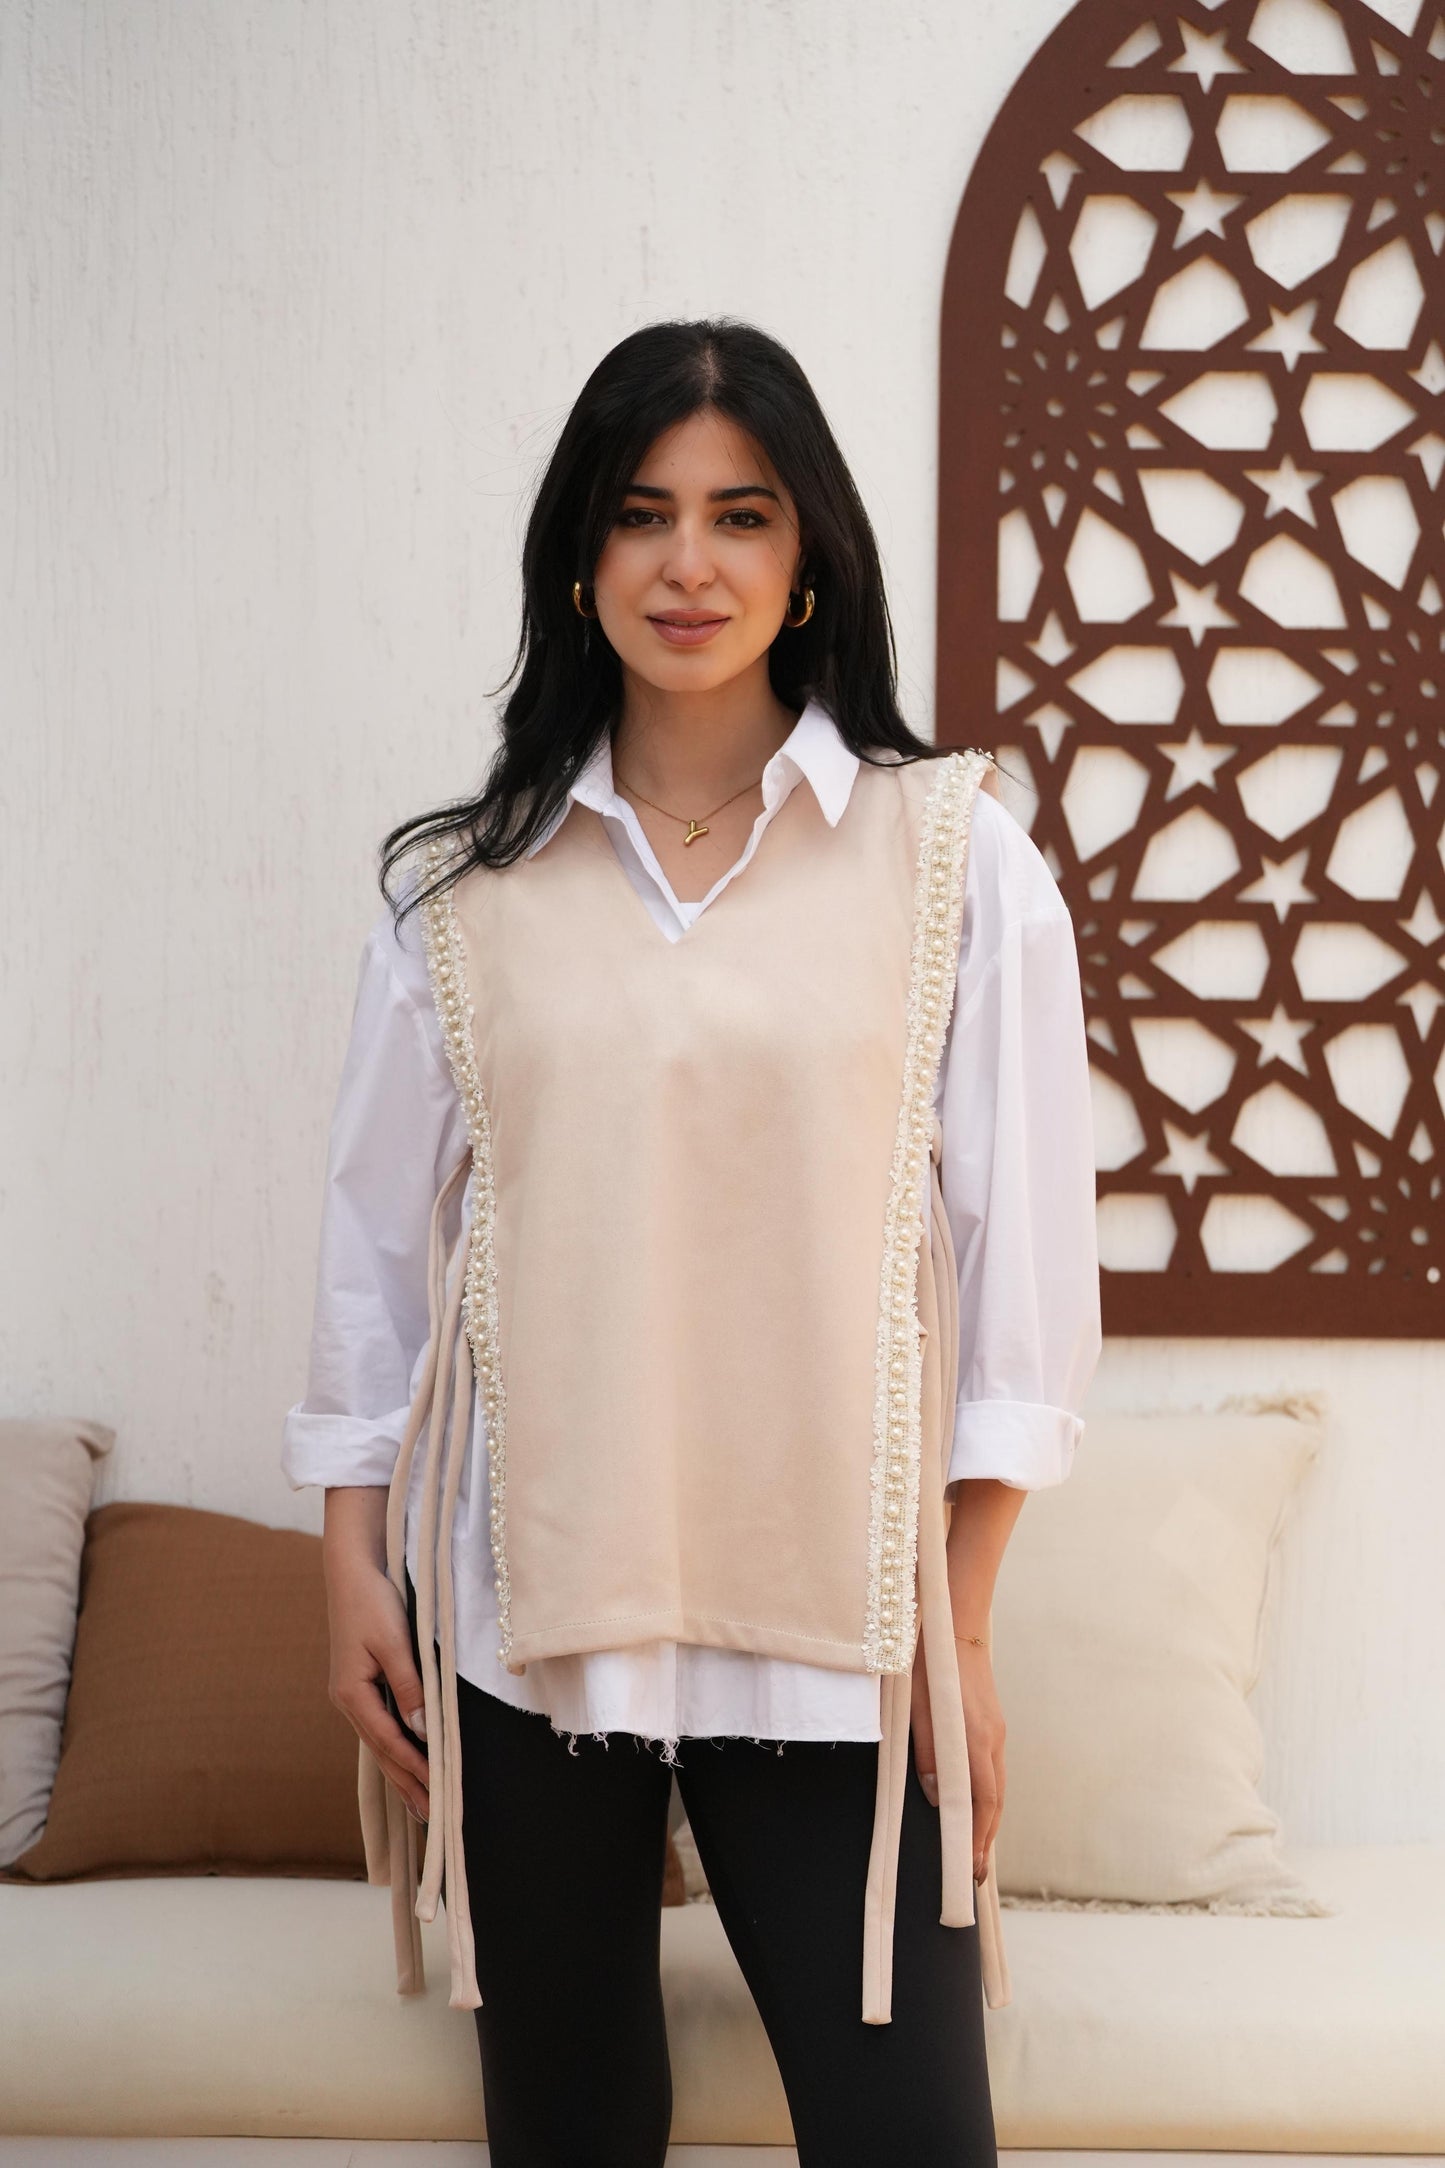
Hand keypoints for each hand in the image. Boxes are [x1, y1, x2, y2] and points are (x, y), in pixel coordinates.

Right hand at [323, 1490, 429, 1821]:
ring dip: (402, 1773)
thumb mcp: (395, 1643)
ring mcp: (354, 1694)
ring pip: (382, 1743)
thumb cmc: (373, 1601)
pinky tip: (407, 1762)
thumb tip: (424, 1730)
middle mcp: (349, 1700)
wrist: (352, 1569)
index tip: (439, 1792)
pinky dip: (398, 1749)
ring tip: (422, 1806)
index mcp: (352, 1694)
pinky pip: (383, 1727)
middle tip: (434, 1819)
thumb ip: (410, 1687)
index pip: (389, 1741)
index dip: (415, 1768)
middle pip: (383, 1751)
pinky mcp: (362, 1684)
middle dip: (408, 1784)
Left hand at [910, 1636, 1005, 1882]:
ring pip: (996, 1788)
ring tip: (974, 1851)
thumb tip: (934, 1797)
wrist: (955, 1624)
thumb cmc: (929, 1666)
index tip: (970, 1869)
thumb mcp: (917, 1710)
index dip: (976, 1838)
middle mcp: (992, 1741)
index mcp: (975, 1740)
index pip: (982, 1803)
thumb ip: (927, 1755)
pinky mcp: (992, 1724)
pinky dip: (986, 1798)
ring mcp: (996, 1732)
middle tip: (974, 1875)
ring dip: (987, 1821)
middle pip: (995, 1802)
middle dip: (985, 1840)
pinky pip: (993, 1771)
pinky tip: (975, 1807)